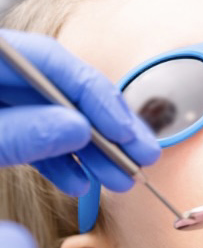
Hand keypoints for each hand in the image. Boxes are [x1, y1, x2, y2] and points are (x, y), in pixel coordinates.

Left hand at [0, 29, 159, 195]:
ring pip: (59, 120)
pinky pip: (37, 139)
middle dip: (108, 129)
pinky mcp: (3, 126)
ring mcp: (3, 101)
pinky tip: (79, 182)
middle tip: (142, 157)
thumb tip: (79, 130)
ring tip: (119, 180)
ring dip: (93, 153)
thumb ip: (21, 133)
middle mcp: (3, 77)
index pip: (56, 65)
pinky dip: (60, 163)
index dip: (98, 98)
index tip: (125, 133)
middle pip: (67, 92)